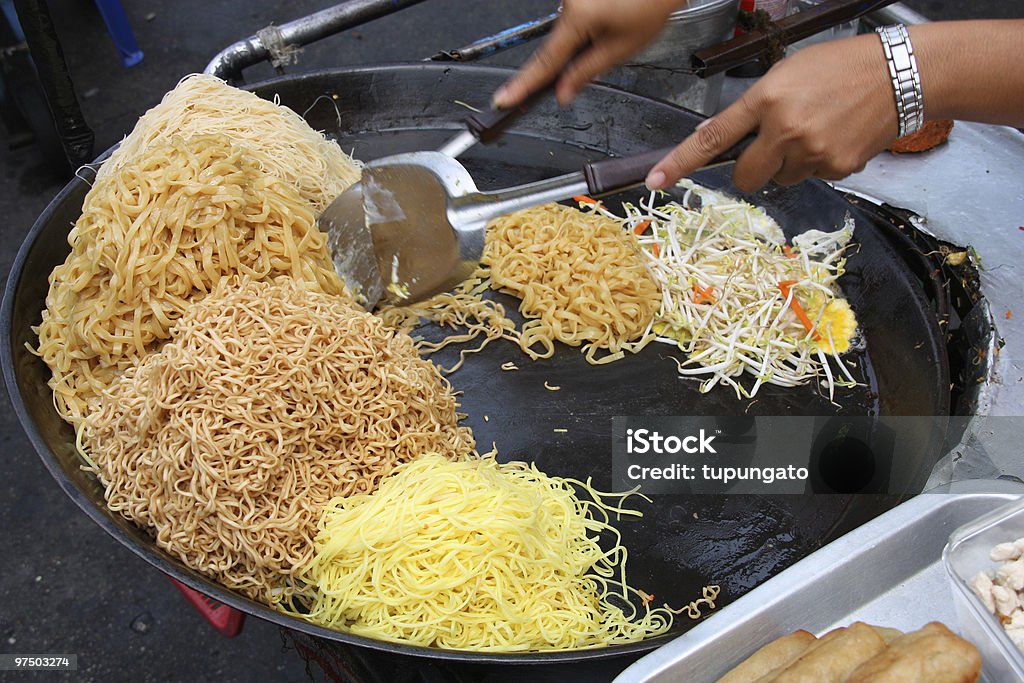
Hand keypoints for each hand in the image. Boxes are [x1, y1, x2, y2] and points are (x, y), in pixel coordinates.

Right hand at [493, 0, 681, 107]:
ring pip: (570, 29)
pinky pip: (577, 15)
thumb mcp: (621, 48)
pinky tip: (613, 16)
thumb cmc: (650, 4)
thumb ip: (586, 73)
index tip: (504, 99)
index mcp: (577, 18)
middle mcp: (569, 1)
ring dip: (587, 36)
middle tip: (607, 44)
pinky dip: (591, 22)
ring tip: (617, 25)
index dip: (524, 84)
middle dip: (577, 54)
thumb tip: (563, 93)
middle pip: (559, 44)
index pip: (545, 62)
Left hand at [646, 34, 897, 192]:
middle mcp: (786, 129)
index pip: (713, 137)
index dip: (681, 161)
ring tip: (817, 130)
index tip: (657, 179)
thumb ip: (755, 107)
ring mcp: (812, 152)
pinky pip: (813, 178)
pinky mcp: (837, 168)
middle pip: (747, 176)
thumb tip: (727, 140)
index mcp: (767, 99)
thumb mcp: (787, 74)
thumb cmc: (841, 67)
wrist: (901, 75)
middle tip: (775, 145)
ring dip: (790, 163)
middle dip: (753, 169)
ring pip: (782, 179)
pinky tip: (837, 136)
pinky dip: (819, 164)